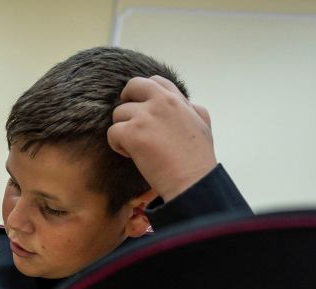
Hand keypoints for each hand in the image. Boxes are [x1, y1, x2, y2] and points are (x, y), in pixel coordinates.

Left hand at [108, 75, 216, 200]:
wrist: (191, 180)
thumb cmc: (198, 159)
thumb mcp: (203, 124)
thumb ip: (190, 109)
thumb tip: (185, 104)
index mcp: (177, 99)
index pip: (154, 81)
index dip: (144, 93)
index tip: (144, 108)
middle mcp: (160, 102)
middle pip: (132, 86)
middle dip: (126, 101)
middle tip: (130, 121)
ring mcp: (145, 116)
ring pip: (118, 113)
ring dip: (123, 129)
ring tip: (135, 146)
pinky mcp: (132, 134)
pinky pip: (112, 132)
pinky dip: (117, 145)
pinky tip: (130, 155)